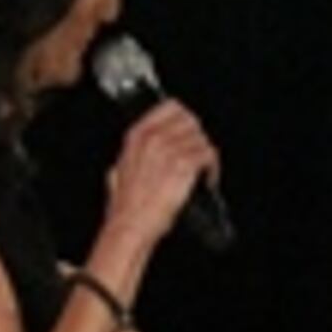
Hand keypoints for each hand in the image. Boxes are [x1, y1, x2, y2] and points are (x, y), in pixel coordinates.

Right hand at [105, 101, 218, 255]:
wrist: (132, 224)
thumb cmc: (126, 206)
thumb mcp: (118, 172)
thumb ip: (129, 158)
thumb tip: (136, 155)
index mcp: (137, 136)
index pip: (171, 107)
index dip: (186, 118)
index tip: (191, 129)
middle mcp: (154, 139)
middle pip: (191, 121)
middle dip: (197, 138)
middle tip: (198, 153)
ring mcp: (170, 150)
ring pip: (202, 139)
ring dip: (206, 156)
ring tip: (202, 171)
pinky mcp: (185, 164)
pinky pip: (209, 154)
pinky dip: (213, 168)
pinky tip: (207, 179)